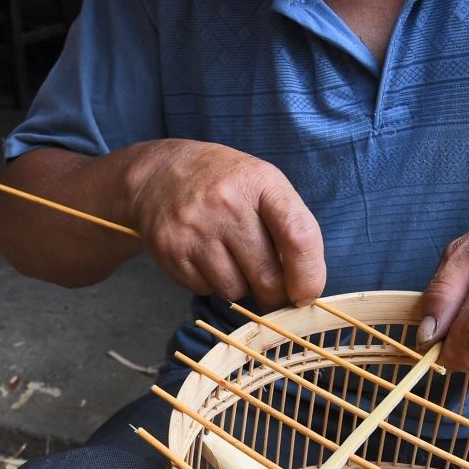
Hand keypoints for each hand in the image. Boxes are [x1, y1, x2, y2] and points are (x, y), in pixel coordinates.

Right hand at [123, 140, 324, 309]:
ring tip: (231, 258)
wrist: (158, 173)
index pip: (298, 237)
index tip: (307, 294)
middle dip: (275, 295)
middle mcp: (226, 203)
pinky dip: (211, 283)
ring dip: (240, 287)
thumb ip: (290, 227)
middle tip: (274, 293)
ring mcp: (194, 228)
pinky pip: (205, 289)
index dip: (309, 276)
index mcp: (260, 182)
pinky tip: (206, 257)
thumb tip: (305, 286)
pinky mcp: (171, 251)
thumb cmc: (224, 184)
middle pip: (266, 275)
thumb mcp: (262, 184)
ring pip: (234, 290)